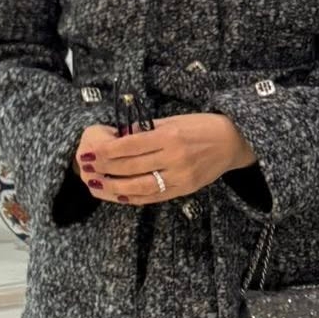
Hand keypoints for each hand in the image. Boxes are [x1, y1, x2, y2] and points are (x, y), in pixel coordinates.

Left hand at [77, 113, 255, 206]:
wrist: (234, 142)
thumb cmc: (202, 126)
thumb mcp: (174, 120)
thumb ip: (147, 130)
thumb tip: (118, 137)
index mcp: (170, 136)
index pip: (130, 146)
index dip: (106, 151)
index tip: (89, 153)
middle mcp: (175, 158)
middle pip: (130, 168)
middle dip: (104, 169)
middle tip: (85, 168)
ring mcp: (180, 177)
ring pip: (139, 187)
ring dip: (113, 187)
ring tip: (96, 184)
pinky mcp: (185, 189)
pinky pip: (153, 196)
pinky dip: (132, 197)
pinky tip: (117, 194)